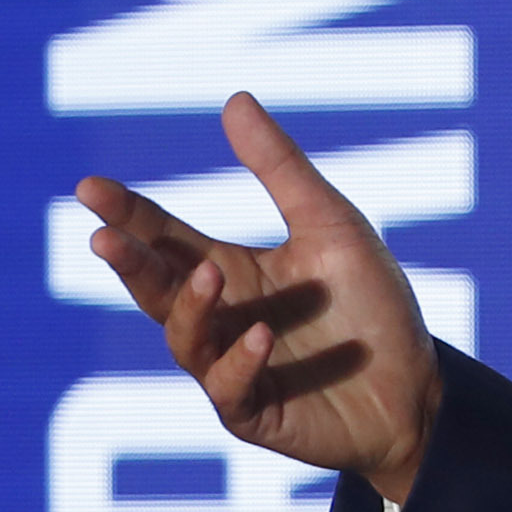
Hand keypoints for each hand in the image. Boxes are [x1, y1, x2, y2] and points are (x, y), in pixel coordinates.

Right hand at [78, 91, 443, 503]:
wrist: (420, 386)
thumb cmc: (371, 307)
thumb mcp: (332, 226)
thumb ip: (280, 170)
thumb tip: (233, 98)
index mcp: (230, 271)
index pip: (164, 238)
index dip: (128, 215)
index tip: (90, 188)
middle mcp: (220, 319)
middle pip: (157, 289)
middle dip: (129, 263)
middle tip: (104, 236)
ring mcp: (230, 368)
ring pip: (185, 338)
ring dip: (193, 306)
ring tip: (211, 272)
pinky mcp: (254, 412)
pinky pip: (230, 388)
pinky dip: (242, 360)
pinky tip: (262, 335)